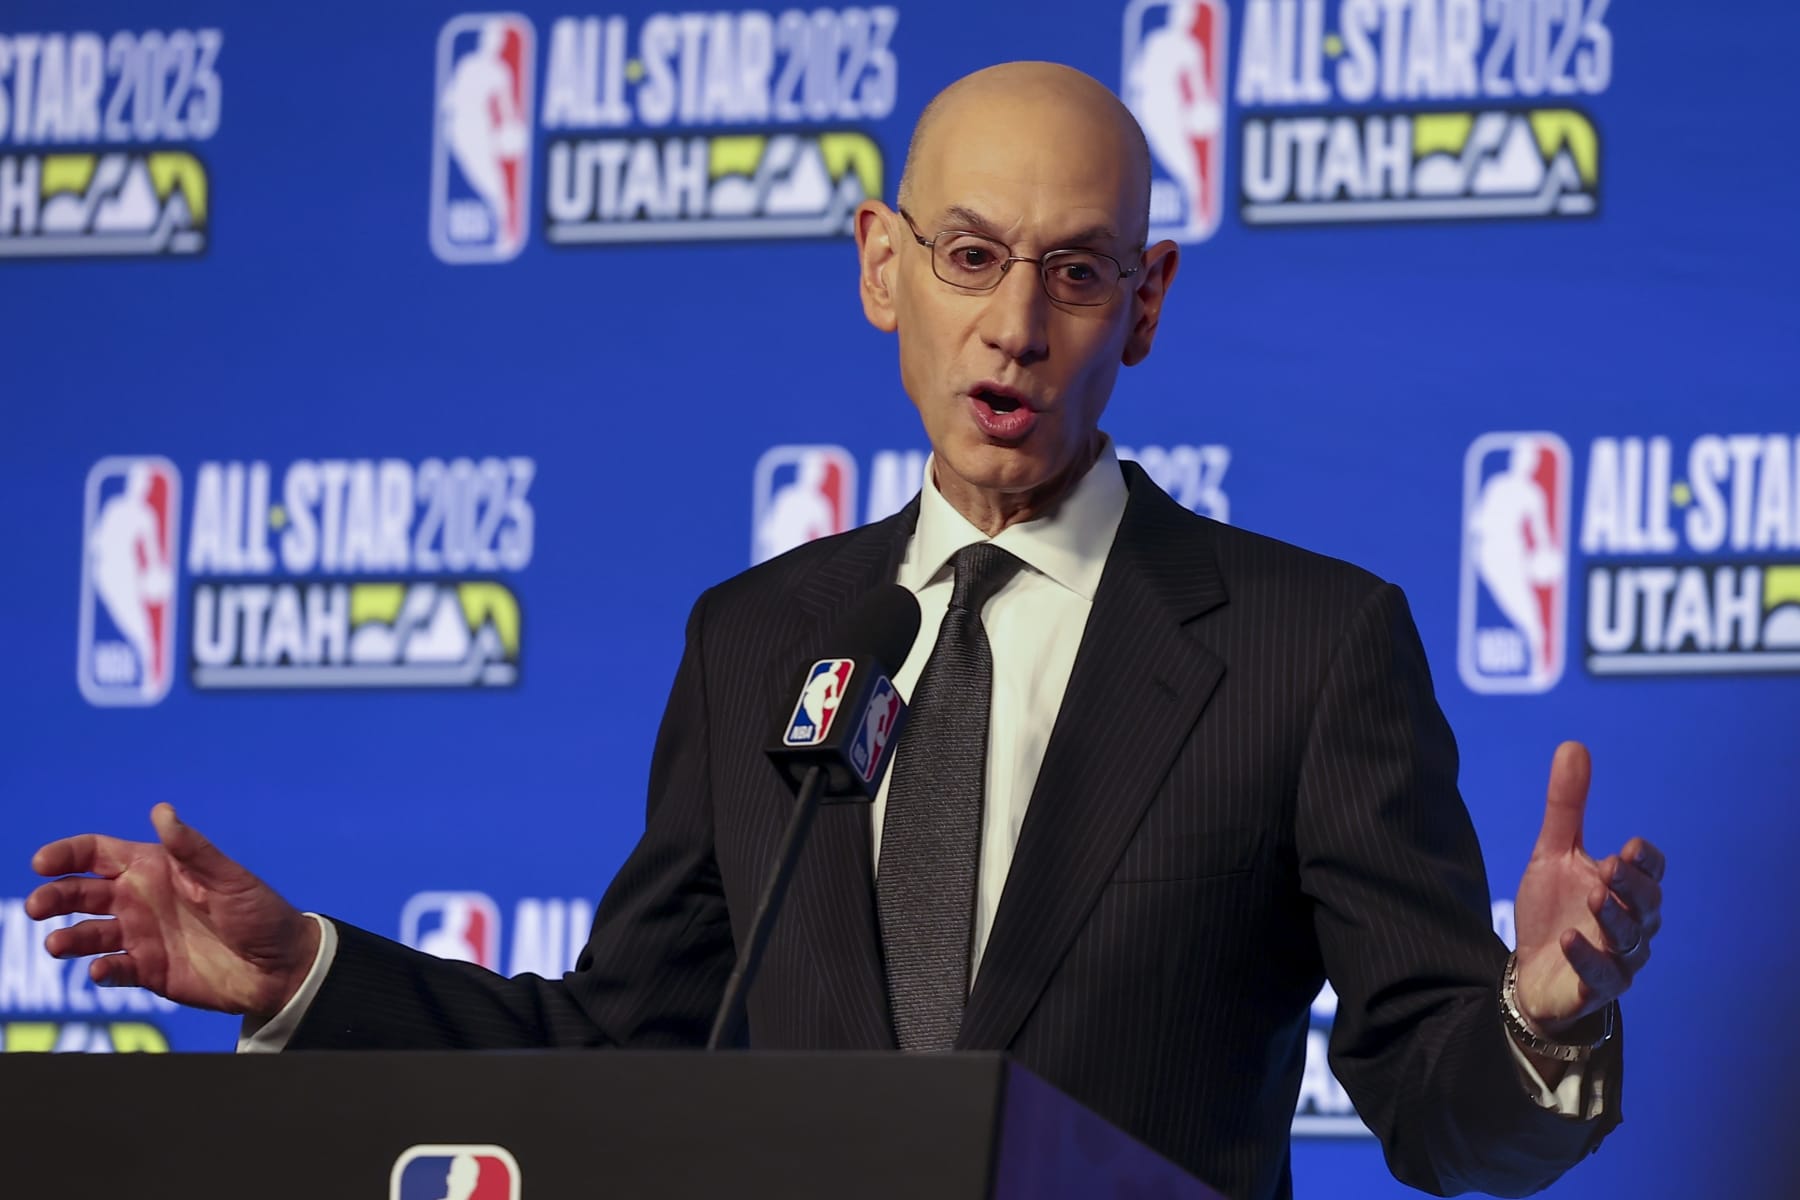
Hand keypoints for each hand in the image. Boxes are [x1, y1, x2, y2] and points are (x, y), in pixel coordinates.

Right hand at [27, 804, 320, 1018]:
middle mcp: (140, 900)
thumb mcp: (229, 878)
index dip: (67, 854)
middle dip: (53, 896)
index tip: (42, 863)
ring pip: (87, 933)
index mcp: (156, 868)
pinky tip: (102, 969)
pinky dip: (102, 969)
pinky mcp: (148, 970)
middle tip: (37, 907)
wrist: (281, 966)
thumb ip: (192, 850)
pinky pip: (113, 968)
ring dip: (68, 938)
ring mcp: (141, 936)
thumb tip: (161, 810)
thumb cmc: (260, 913)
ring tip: (58, 944)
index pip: (98, 854)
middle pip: (81, 893)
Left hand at [1513, 742, 1664, 1037]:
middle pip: (1647, 904)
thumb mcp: (1553, 854)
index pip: (1651, 872)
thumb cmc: (1553, 910)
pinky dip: (1588, 958)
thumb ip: (1566, 807)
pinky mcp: (1597, 989)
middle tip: (1614, 865)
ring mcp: (1619, 959)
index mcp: (1625, 889)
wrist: (1532, 971)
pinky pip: (1603, 977)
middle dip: (1633, 885)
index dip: (1646, 861)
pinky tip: (1568, 938)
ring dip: (1615, 918)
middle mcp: (1632, 924)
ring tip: (1594, 896)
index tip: (1631, 846)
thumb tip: (1573, 745)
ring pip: (1631, 941)